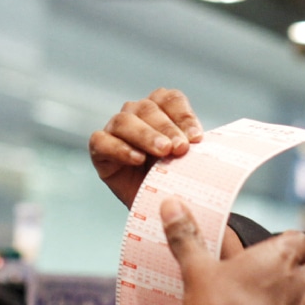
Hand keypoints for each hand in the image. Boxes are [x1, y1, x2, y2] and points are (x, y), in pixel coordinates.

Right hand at [89, 89, 204, 207]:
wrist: (153, 205)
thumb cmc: (172, 178)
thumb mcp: (189, 162)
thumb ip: (196, 150)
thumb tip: (204, 144)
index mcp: (161, 109)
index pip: (171, 100)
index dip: (184, 116)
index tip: (197, 138)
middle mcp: (136, 113)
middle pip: (148, 109)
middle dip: (167, 128)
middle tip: (180, 148)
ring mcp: (115, 129)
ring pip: (125, 121)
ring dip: (145, 136)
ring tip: (162, 152)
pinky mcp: (99, 148)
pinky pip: (102, 141)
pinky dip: (120, 148)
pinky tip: (137, 159)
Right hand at [161, 198, 304, 304]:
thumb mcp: (197, 274)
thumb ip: (187, 239)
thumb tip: (173, 206)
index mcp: (280, 255)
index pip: (297, 239)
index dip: (283, 246)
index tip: (264, 255)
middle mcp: (304, 278)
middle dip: (293, 271)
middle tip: (266, 283)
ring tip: (290, 304)